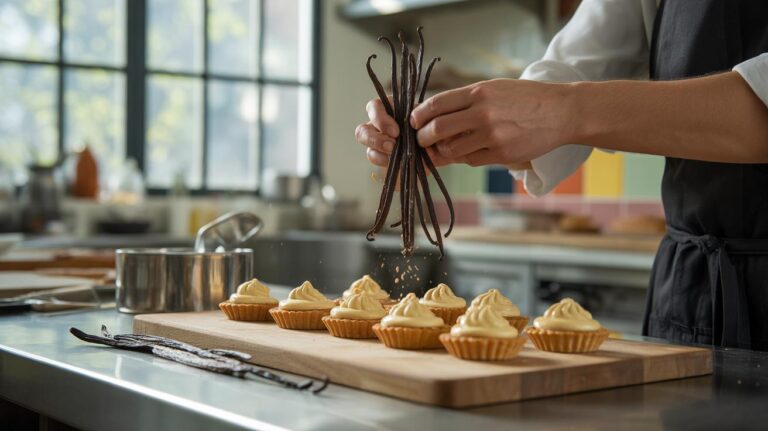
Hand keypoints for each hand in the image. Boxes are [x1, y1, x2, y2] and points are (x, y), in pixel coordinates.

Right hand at [354, 98, 457, 167]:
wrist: (442, 142)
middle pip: (362, 132)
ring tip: (398, 160)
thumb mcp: (426, 117)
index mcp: (387, 111)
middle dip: (375, 140)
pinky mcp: (387, 164)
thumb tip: (410, 132)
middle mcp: (378, 129)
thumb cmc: (431, 123)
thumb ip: (416, 119)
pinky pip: (382, 171)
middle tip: (392, 146)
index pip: (373, 108)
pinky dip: (392, 172)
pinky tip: (403, 172)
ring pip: (370, 153)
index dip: (379, 119)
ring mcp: (380, 147)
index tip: (396, 131)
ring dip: (382, 157)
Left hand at [410, 79, 576, 166]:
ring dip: (441, 152)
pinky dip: (464, 157)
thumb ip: (466, 101)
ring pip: (451, 149)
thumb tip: (434, 117)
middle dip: (422, 138)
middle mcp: (483, 113)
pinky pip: (470, 160)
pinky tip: (469, 151)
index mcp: (478, 92)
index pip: (435, 105)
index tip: (414, 122)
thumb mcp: (494, 89)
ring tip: (442, 149)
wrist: (561, 112)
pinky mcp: (501, 154)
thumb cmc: (525, 99)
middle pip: (436, 129)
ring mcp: (492, 135)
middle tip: (421, 141)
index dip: (418, 116)